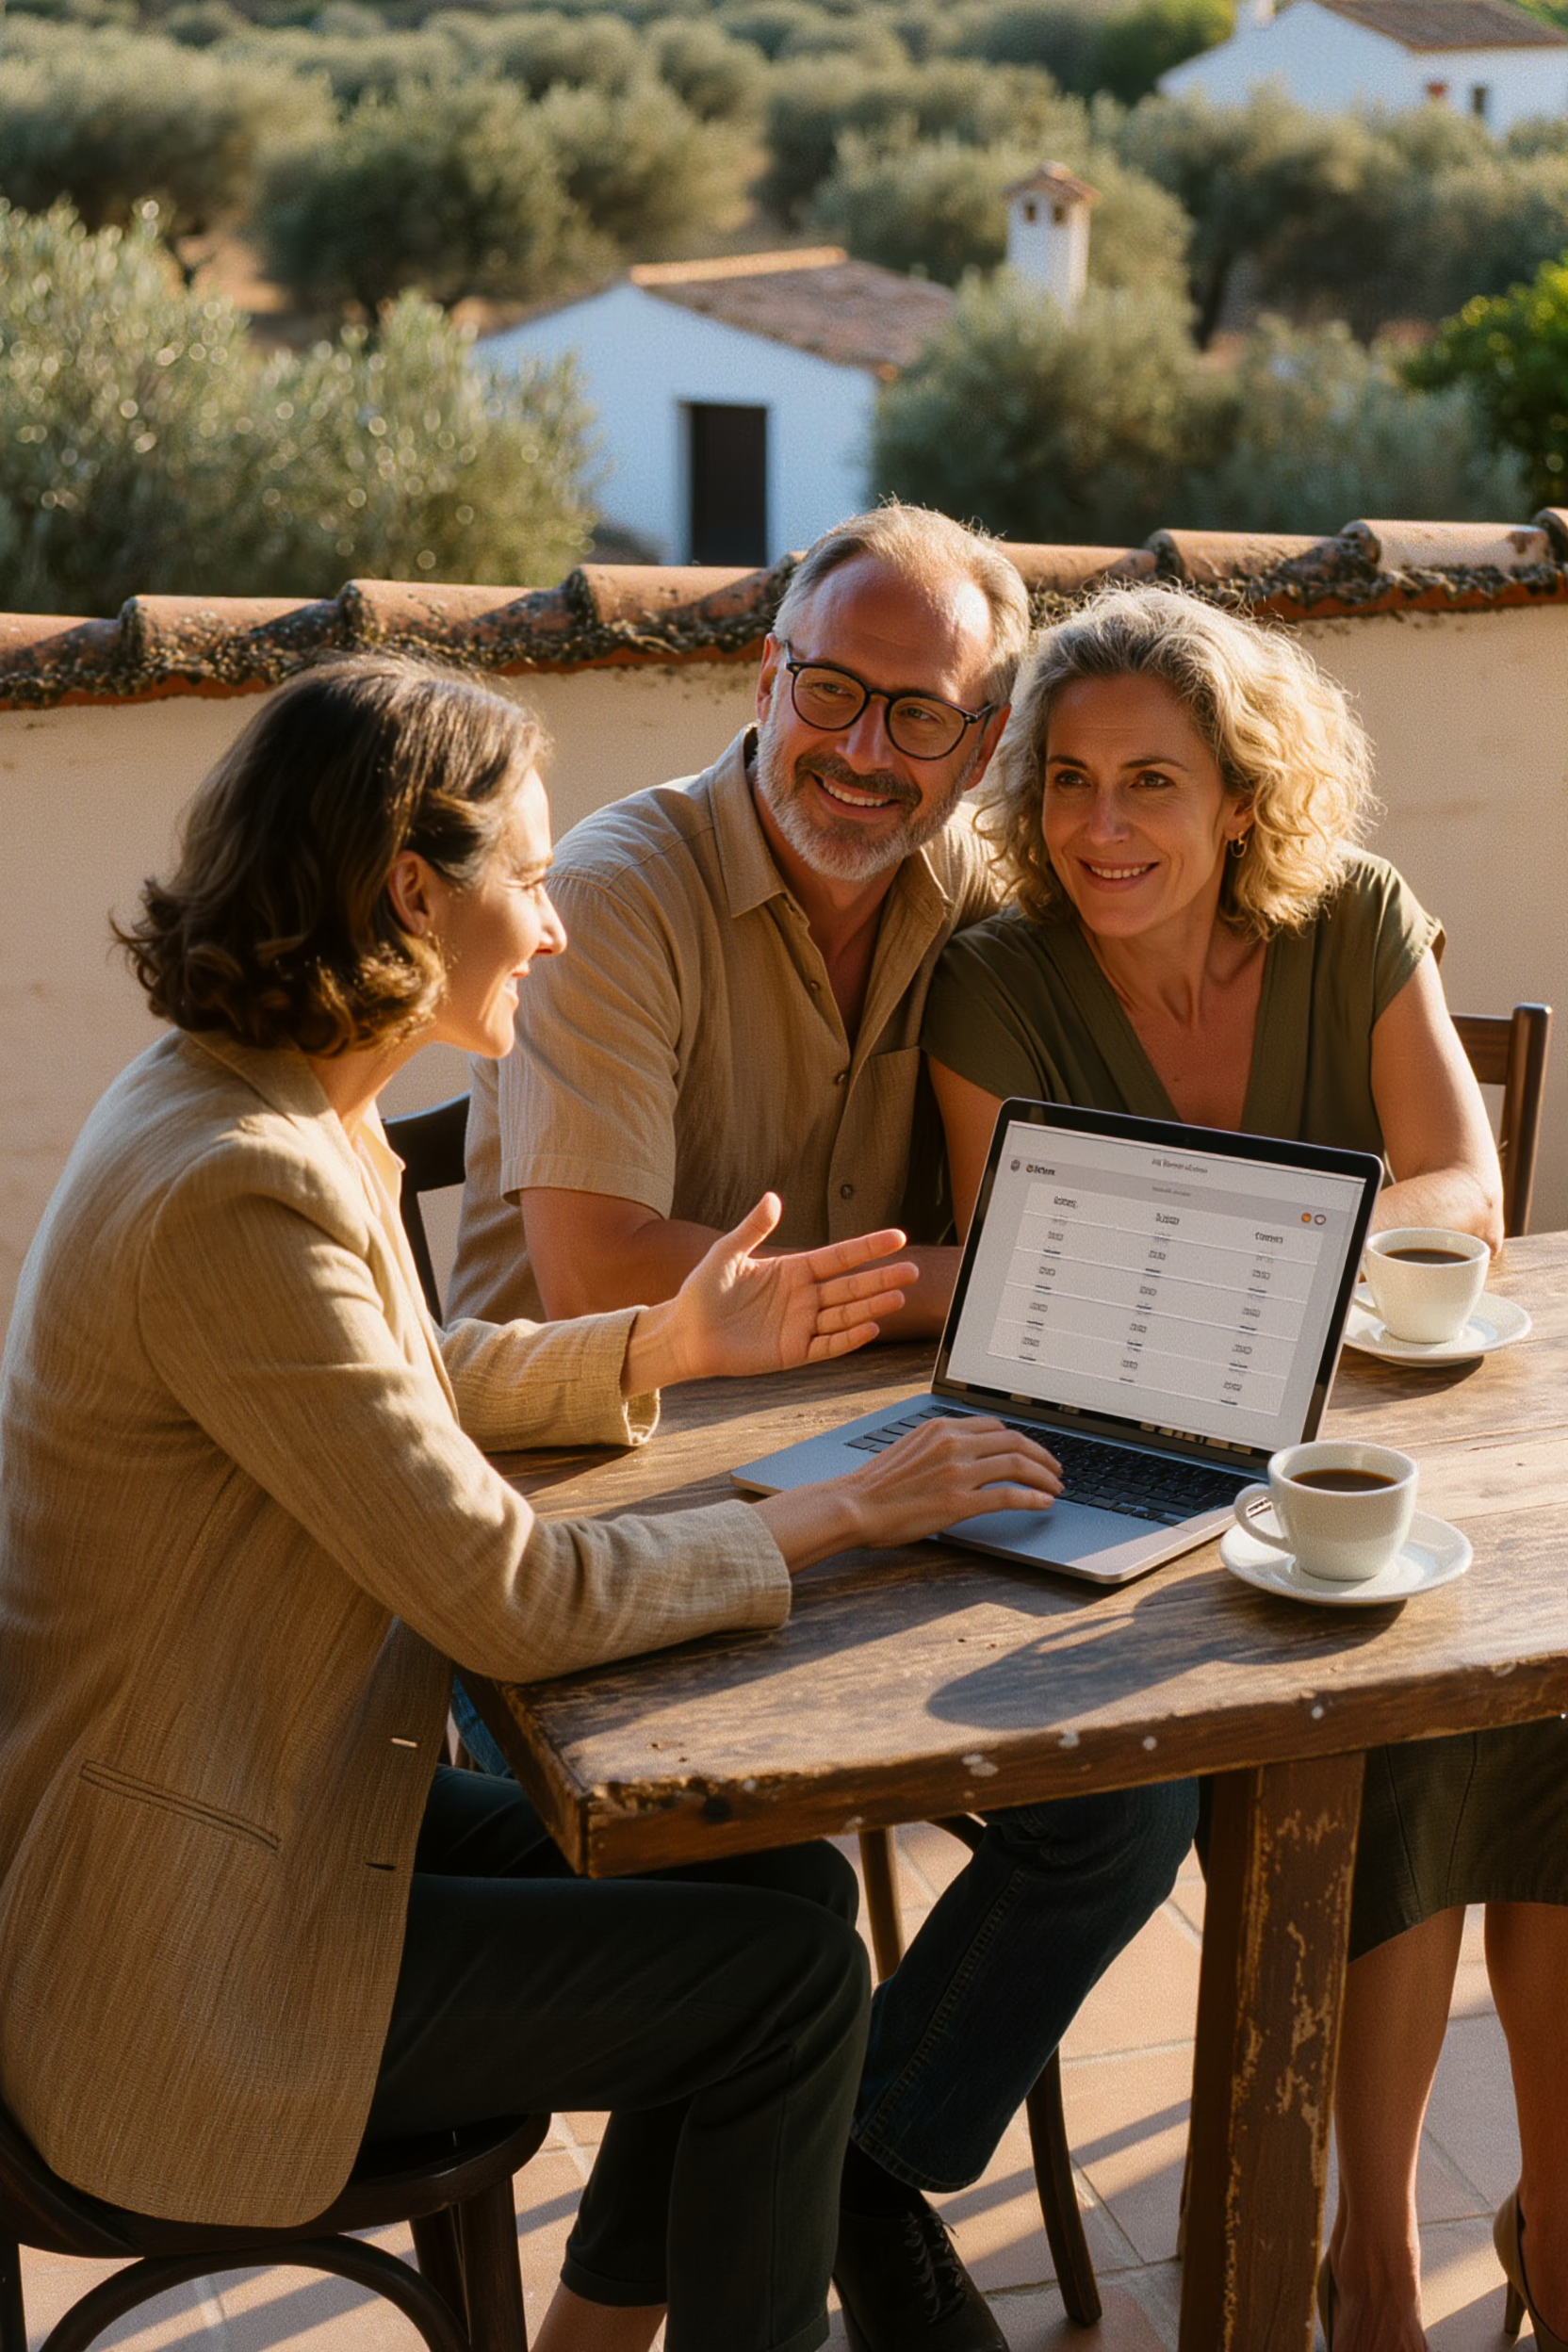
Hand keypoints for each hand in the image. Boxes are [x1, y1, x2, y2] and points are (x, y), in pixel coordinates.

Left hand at [625, 1194, 917, 1389]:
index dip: (868, 1248)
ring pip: (845, 1315)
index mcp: (794, 1270)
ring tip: (898, 1297)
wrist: (685, 1332)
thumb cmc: (704, 1291)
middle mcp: (805, 1298)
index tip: (897, 1237)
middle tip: (911, 1270)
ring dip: (872, 1307)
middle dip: (881, 1278)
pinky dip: (849, 1338)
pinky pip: (827, 1346)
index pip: (839, 1257)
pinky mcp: (794, 1352)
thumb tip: (773, 1198)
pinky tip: (870, 1327)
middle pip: (851, 1286)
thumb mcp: (727, 1253)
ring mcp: (802, 1326)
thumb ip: (753, 1228)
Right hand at [842, 1415, 1062, 1547]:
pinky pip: (1007, 1495)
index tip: (1032, 1452)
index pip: (995, 1425)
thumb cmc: (877, 1483)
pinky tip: (1043, 1503)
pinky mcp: (958, 1501)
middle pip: (1014, 1441)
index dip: (1022, 1439)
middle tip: (1055, 1470)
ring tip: (1055, 1487)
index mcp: (941, 1427)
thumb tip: (968, 1450)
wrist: (853, 1504)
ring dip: (1043, 1476)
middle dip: (1042, 1456)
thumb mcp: (910, 1447)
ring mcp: (957, 1472)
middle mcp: (952, 1443)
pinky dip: (1031, 1498)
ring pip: (1016, 1464)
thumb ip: (941, 1443)